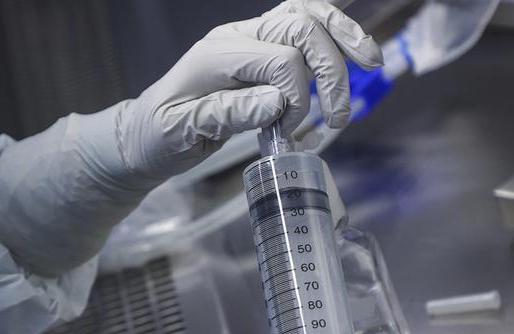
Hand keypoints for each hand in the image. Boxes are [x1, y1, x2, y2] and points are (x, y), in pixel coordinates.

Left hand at [115, 0, 382, 181]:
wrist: (143, 135)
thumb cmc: (157, 137)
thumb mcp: (180, 133)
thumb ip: (226, 115)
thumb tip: (277, 104)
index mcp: (216, 55)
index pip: (280, 61)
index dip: (298, 98)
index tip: (287, 133)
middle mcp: (235, 38)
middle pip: (301, 29)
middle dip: (331, 71)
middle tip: (337, 117)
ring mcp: (248, 39)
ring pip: (306, 15)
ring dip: (343, 38)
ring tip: (370, 63)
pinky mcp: (258, 51)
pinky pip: (301, 27)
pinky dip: (332, 34)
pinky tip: (354, 51)